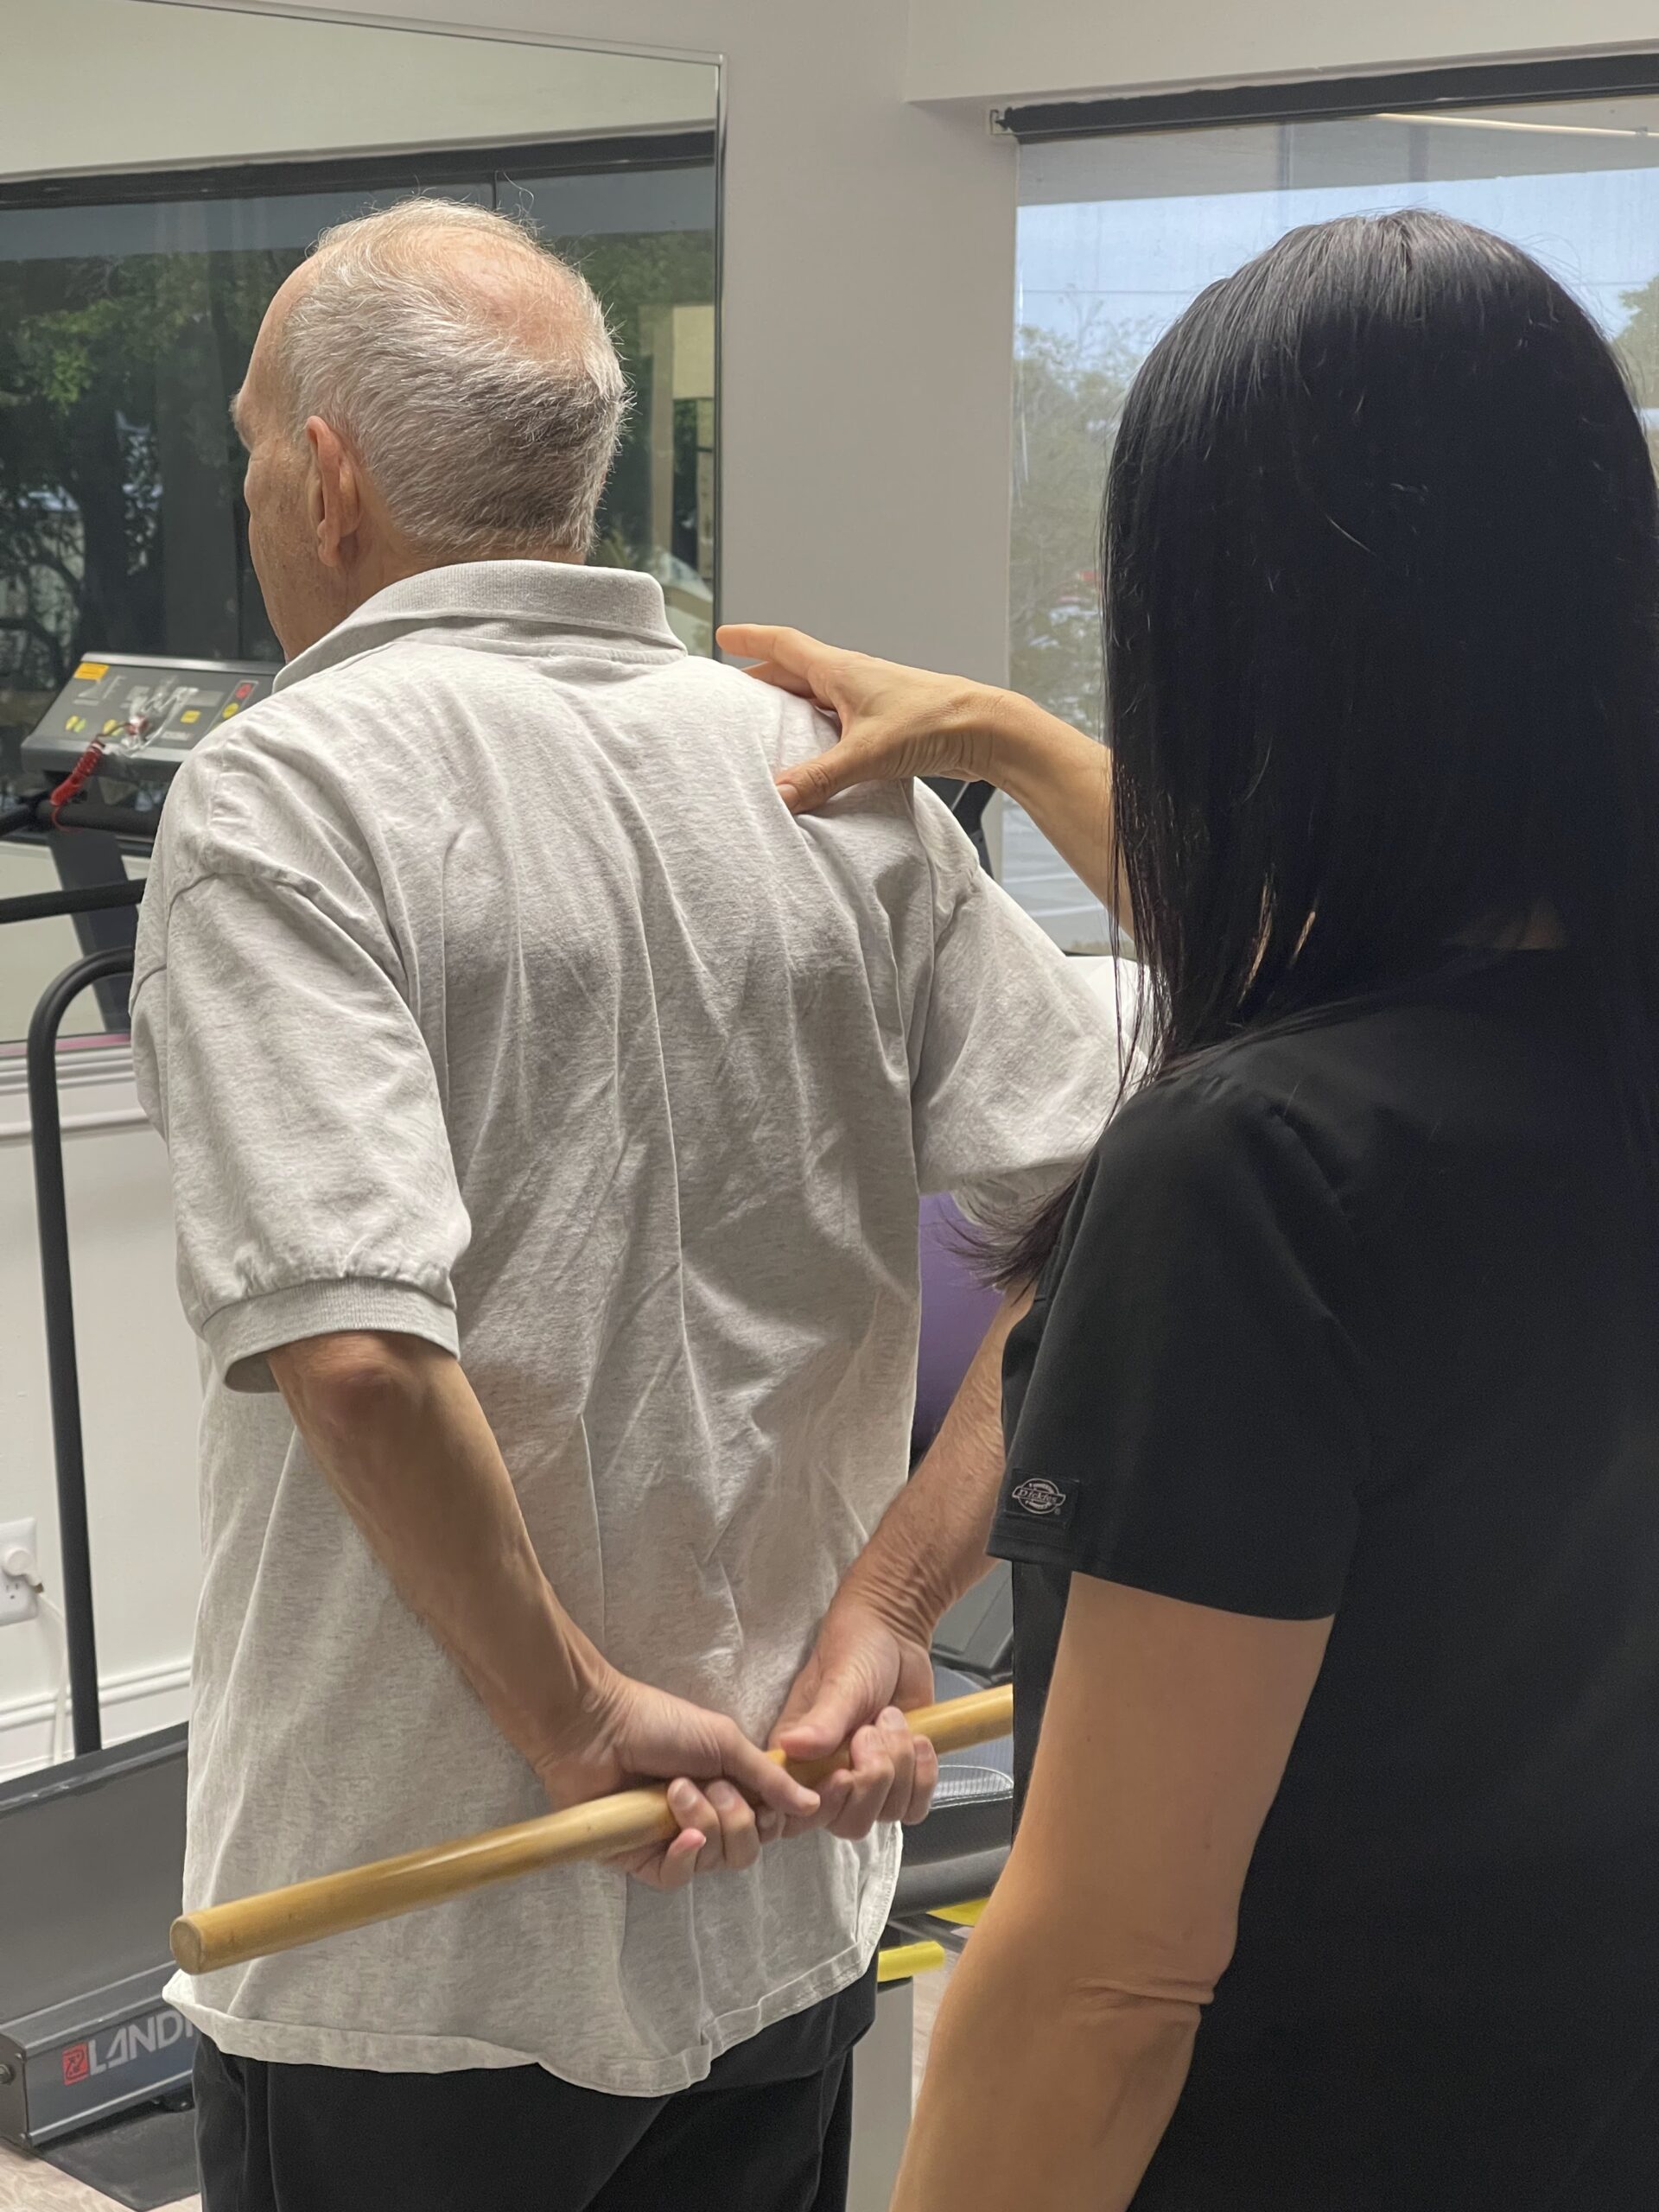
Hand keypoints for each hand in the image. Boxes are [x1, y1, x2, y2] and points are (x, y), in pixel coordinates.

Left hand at [536, 1665, 819, 1891]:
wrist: (596, 1726)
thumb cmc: (659, 1723)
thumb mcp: (724, 1741)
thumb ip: (768, 1777)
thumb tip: (812, 1804)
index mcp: (728, 1789)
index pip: (772, 1820)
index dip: (791, 1816)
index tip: (810, 1799)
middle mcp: (706, 1819)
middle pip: (748, 1849)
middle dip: (740, 1819)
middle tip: (715, 1786)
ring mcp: (672, 1842)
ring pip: (716, 1861)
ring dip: (705, 1823)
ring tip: (676, 1790)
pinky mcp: (641, 1860)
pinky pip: (678, 1877)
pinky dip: (685, 1856)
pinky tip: (680, 1835)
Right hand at [715, 623, 1008, 812]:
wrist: (985, 729)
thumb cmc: (934, 722)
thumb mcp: (868, 752)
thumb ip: (821, 776)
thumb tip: (778, 795)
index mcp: (841, 670)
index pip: (784, 644)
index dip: (751, 638)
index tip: (723, 634)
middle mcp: (853, 679)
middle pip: (796, 670)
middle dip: (762, 677)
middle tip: (734, 689)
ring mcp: (869, 700)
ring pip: (818, 695)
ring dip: (790, 703)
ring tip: (766, 721)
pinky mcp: (885, 724)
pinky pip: (838, 719)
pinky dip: (817, 728)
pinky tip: (815, 750)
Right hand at [768, 1594, 940, 1841]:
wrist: (896, 1636)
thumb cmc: (855, 1652)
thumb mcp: (840, 1684)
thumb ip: (822, 1721)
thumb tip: (792, 1747)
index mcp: (797, 1760)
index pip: (799, 1813)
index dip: (826, 1804)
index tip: (845, 1773)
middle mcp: (827, 1779)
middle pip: (848, 1823)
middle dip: (872, 1780)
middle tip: (873, 1731)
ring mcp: (866, 1782)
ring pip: (885, 1815)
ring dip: (901, 1768)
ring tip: (895, 1720)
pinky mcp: (900, 1779)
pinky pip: (914, 1807)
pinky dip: (924, 1778)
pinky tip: (920, 1741)